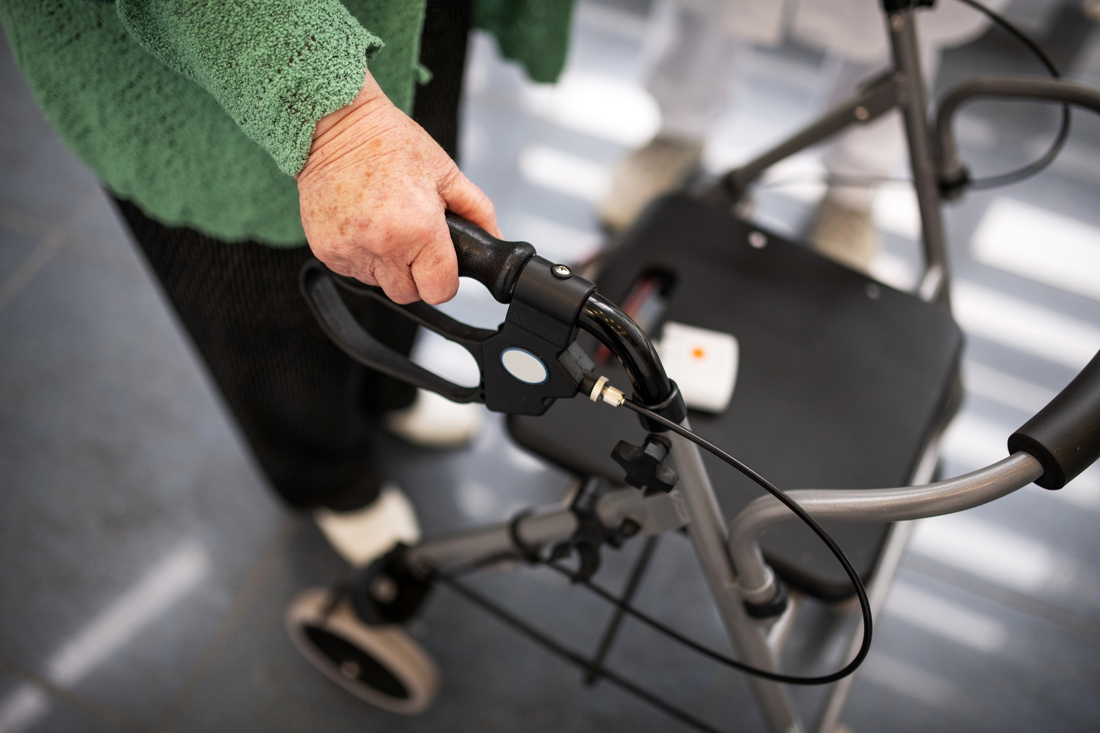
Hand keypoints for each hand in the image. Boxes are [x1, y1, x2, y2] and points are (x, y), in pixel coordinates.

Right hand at [296, 71, 500, 304]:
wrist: (334, 126)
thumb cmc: (388, 143)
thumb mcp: (445, 172)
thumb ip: (478, 212)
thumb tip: (495, 239)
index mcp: (419, 230)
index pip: (440, 290)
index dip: (445, 279)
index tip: (441, 263)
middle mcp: (383, 246)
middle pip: (409, 293)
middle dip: (416, 274)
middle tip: (412, 239)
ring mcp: (351, 251)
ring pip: (380, 284)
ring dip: (387, 265)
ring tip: (385, 224)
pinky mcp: (326, 251)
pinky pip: (353, 272)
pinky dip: (362, 257)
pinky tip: (364, 225)